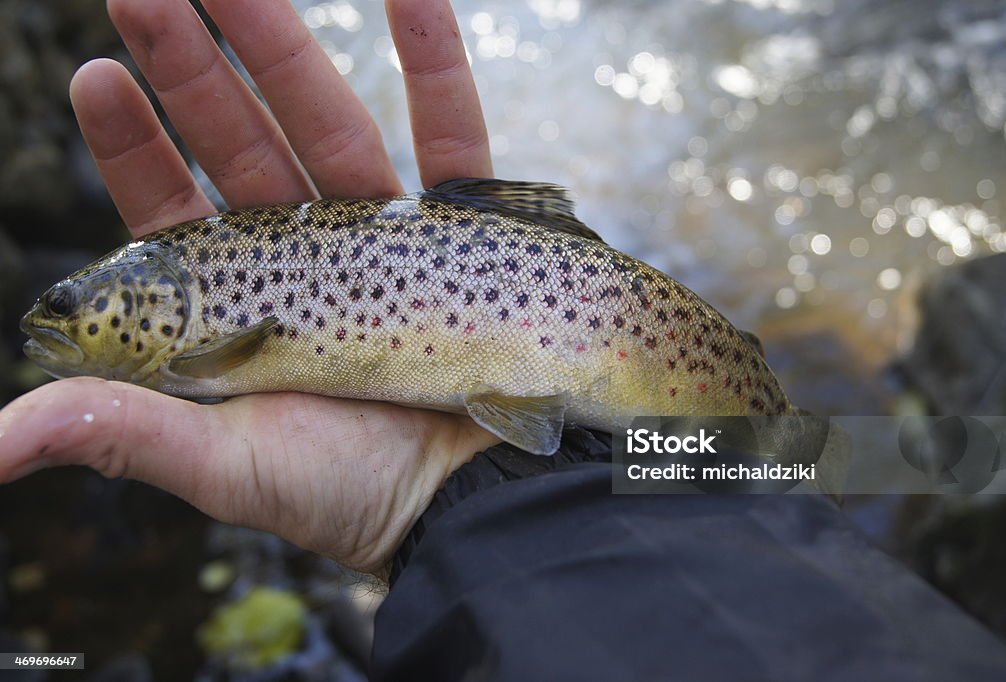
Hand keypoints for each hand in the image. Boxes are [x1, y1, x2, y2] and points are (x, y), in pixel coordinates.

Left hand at [0, 0, 500, 573]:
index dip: (135, 147)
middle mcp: (308, 260)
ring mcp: (386, 239)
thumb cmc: (352, 495)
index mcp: (245, 305)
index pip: (175, 212)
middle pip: (242, 146)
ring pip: (331, 125)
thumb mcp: (229, 468)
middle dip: (193, 70)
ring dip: (286, 48)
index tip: (93, 76)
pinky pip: (453, 138)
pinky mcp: (463, 232)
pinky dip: (436, 66)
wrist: (475, 508)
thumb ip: (126, 434)